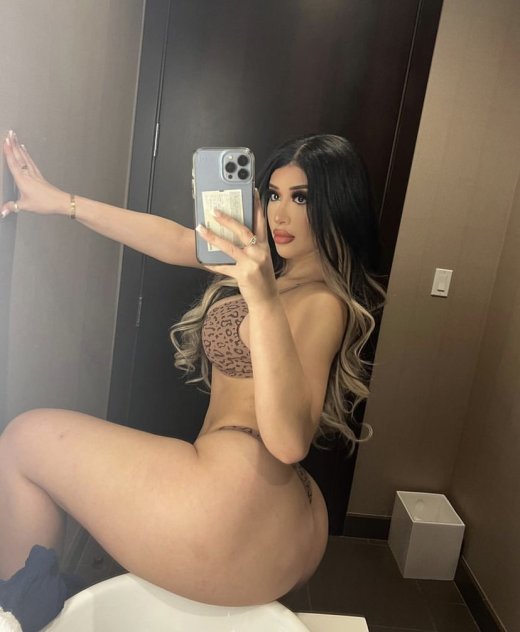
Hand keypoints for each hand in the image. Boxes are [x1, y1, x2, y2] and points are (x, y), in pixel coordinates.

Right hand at [1, 131, 67, 217]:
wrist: (60, 202)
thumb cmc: (45, 203)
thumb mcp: (26, 206)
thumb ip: (13, 207)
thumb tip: (2, 211)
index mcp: (23, 180)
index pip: (13, 163)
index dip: (8, 152)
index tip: (5, 141)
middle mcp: (28, 174)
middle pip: (19, 156)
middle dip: (13, 144)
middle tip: (9, 133)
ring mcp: (34, 174)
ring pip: (24, 157)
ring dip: (18, 147)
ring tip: (14, 137)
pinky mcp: (39, 175)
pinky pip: (30, 161)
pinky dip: (26, 154)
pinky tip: (25, 150)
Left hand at [196, 190, 277, 304]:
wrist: (267, 300)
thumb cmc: (263, 279)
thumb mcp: (262, 260)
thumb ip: (252, 247)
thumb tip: (236, 235)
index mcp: (264, 246)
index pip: (260, 222)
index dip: (256, 206)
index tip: (252, 192)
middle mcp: (259, 252)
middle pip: (242, 230)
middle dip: (227, 219)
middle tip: (214, 210)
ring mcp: (251, 263)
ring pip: (228, 246)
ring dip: (212, 237)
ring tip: (201, 229)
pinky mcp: (243, 274)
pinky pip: (224, 267)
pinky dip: (213, 264)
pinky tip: (204, 261)